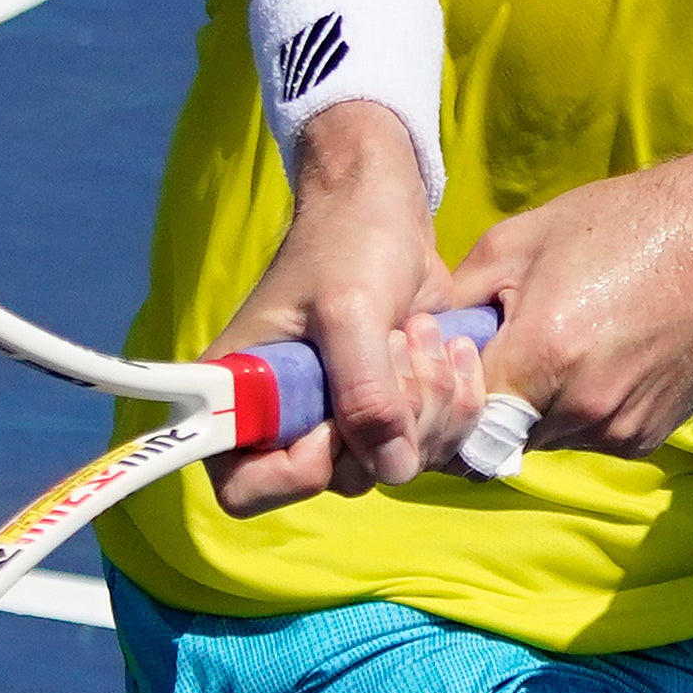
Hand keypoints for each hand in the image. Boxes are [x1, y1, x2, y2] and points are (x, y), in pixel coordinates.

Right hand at [204, 101, 487, 515]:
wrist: (384, 202)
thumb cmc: (348, 242)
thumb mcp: (351, 309)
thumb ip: (364, 391)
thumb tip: (391, 468)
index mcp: (242, 397)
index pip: (244, 489)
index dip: (292, 475)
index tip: (333, 427)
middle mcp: (287, 417)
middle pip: (339, 478)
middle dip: (386, 424)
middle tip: (396, 349)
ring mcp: (342, 415)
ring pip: (392, 463)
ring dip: (427, 406)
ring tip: (419, 335)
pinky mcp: (389, 406)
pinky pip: (428, 441)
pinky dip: (451, 402)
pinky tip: (448, 348)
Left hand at [441, 135, 692, 461]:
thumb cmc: (622, 224)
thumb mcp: (519, 240)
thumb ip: (458, 301)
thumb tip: (418, 339)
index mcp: (542, 355)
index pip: (455, 421)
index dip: (436, 402)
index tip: (438, 373)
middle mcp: (581, 407)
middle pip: (495, 439)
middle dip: (481, 406)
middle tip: (491, 356)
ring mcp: (619, 430)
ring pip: (541, 440)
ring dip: (531, 408)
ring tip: (554, 344)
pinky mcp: (647, 438)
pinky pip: (587, 437)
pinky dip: (576, 409)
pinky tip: (596, 355)